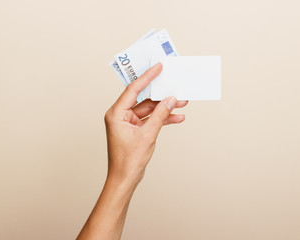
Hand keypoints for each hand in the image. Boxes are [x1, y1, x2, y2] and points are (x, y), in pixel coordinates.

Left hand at [104, 63, 187, 185]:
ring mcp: (128, 122)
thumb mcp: (147, 135)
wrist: (125, 179)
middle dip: (162, 96)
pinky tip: (177, 117)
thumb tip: (170, 100)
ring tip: (182, 104)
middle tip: (176, 87)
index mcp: (116, 113)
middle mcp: (120, 115)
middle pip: (144, 99)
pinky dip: (162, 119)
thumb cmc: (128, 160)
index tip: (158, 67)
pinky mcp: (135, 129)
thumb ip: (160, 115)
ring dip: (165, 108)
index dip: (147, 77)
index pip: (133, 90)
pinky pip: (150, 119)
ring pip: (149, 109)